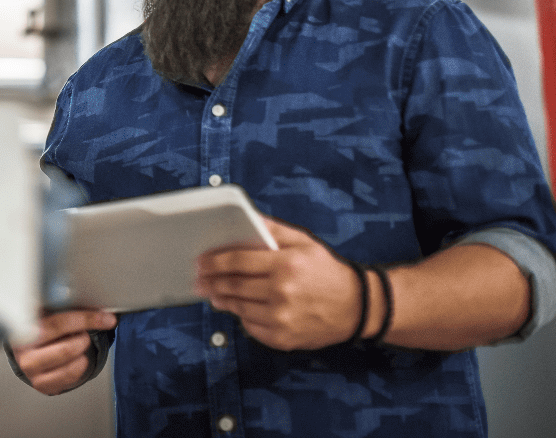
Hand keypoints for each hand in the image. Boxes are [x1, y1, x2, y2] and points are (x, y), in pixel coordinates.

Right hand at [10, 309, 116, 395]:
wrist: (28, 347)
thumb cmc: (41, 326)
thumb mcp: (46, 310)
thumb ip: (62, 306)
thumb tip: (92, 301)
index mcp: (24, 328)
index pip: (57, 323)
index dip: (85, 320)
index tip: (105, 318)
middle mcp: (23, 352)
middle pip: (65, 349)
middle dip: (83, 340)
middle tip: (85, 334)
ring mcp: (31, 370)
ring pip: (68, 367)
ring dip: (82, 354)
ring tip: (80, 343)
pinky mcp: (41, 384)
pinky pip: (69, 378)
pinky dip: (80, 366)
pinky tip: (78, 357)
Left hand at [194, 218, 360, 350]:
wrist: (357, 307)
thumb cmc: (327, 271)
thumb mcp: (304, 241)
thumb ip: (273, 229)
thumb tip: (246, 216)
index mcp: (286, 264)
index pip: (238, 261)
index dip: (214, 261)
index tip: (200, 261)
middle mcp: (282, 292)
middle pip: (234, 285)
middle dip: (211, 281)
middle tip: (198, 279)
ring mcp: (282, 318)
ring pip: (238, 307)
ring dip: (220, 299)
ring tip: (212, 292)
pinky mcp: (283, 338)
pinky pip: (251, 326)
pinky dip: (241, 316)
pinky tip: (237, 308)